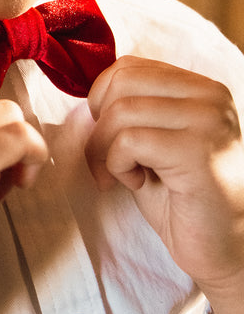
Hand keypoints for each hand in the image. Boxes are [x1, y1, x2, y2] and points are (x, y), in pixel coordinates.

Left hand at [85, 55, 243, 299]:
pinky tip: (139, 184)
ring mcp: (207, 121)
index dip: (101, 101)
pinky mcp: (196, 151)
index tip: (106, 138)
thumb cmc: (183, 198)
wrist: (223, 246)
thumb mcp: (155, 142)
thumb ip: (132, 112)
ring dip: (106, 151)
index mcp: (200, 88)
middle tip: (104, 163)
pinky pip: (129, 142)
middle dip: (98, 127)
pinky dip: (119, 167)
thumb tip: (89, 98)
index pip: (129, 67)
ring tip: (126, 177)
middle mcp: (209, 96)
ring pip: (120, 111)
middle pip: (120, 83)